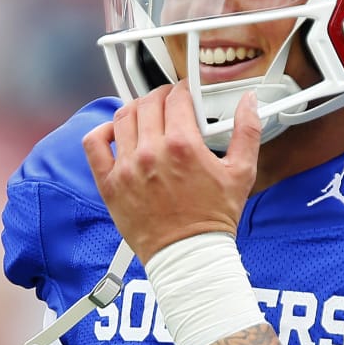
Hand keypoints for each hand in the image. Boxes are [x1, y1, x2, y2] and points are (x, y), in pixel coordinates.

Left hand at [82, 83, 260, 263]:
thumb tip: (249, 103)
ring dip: (136, 109)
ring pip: (123, 117)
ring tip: (146, 115)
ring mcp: (127, 167)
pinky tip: (116, 133)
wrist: (188, 254)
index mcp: (183, 145)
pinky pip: (94, 144)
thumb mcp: (242, 172)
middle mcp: (151, 152)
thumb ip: (247, 131)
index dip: (183, 90)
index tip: (185, 95)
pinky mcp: (110, 183)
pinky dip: (102, 131)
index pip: (176, 98)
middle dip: (161, 97)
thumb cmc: (213, 218)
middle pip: (149, 103)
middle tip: (169, 104)